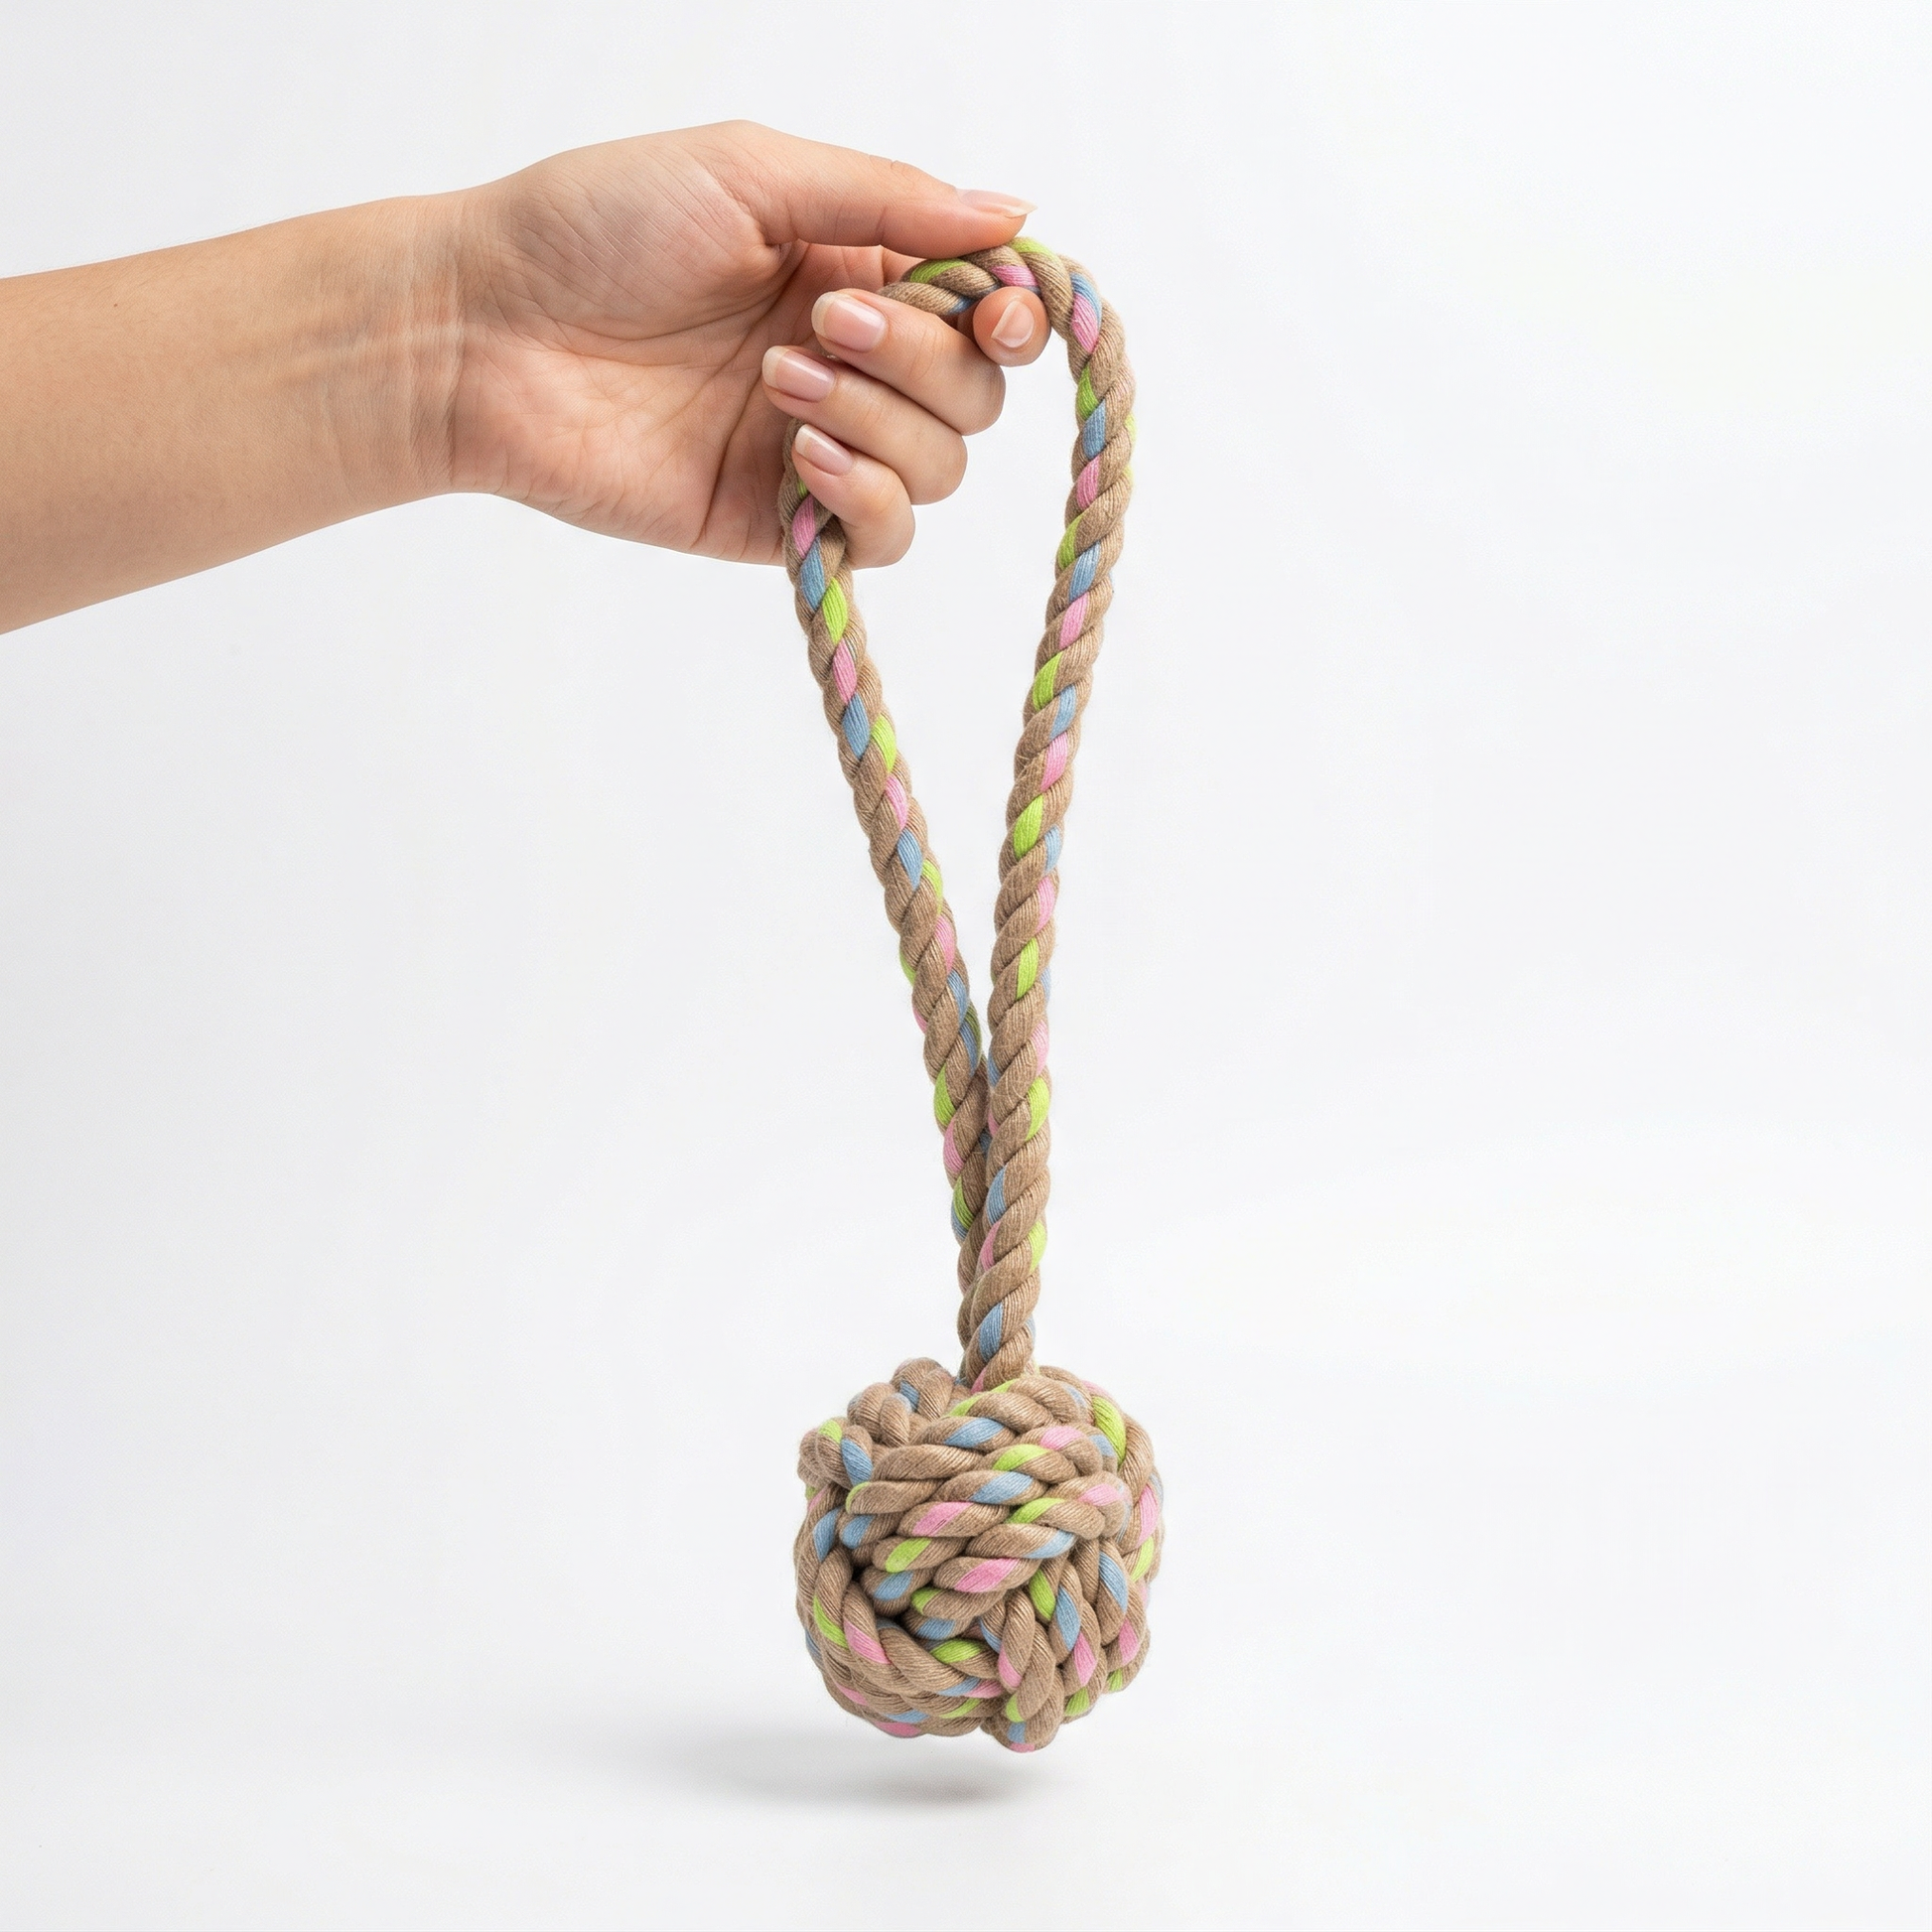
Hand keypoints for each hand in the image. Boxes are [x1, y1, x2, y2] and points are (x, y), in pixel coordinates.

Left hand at [445, 121, 1049, 566]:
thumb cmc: (596, 229)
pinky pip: (884, 536)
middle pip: (976, 395)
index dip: (1012, 316)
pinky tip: (799, 452)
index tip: (998, 310)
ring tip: (775, 380)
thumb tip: (1016, 214)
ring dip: (882, 419)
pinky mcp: (780, 524)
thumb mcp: (753, 172)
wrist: (485, 332)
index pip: (984, 312)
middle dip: (922, 359)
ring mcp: (817, 448)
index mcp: (852, 271)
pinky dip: (866, 494)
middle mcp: (852, 365)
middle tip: (820, 325)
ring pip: (940, 468)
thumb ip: (890, 199)